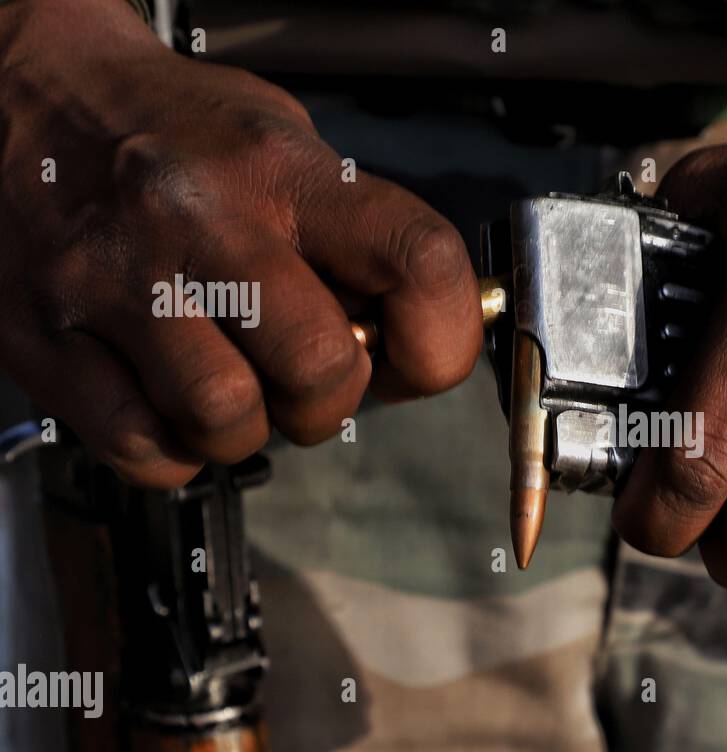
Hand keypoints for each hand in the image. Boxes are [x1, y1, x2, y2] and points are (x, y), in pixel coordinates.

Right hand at [0, 0, 481, 487]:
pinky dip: (173, 450)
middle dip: (331, 401)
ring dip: (247, 430)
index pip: (420, 261)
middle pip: (323, 370)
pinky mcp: (45, 338)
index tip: (423, 362)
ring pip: (228, 422)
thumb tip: (418, 341)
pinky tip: (169, 402)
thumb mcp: (284, 141)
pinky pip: (143, 448)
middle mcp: (200, 220)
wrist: (22, 87)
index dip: (446, 339)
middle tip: (307, 379)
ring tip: (230, 384)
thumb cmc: (172, 127)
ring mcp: (115, 282)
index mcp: (282, 171)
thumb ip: (354, 236)